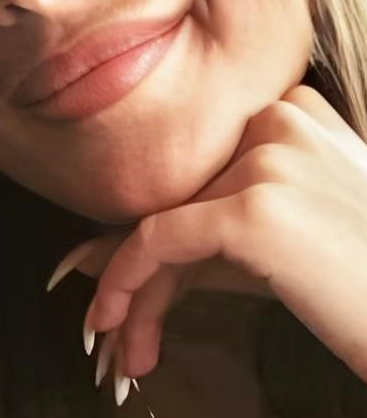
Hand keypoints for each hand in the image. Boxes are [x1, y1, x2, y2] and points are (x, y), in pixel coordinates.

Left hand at [47, 85, 366, 397]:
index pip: (206, 168)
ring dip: (139, 290)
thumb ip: (219, 219)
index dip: (167, 225)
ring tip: (126, 344)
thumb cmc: (361, 280)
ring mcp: (268, 160)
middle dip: (147, 264)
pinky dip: (127, 279)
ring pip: (167, 220)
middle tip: (122, 321)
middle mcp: (280, 119)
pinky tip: (117, 317)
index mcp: (296, 109)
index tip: (135, 273)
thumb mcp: (296, 224)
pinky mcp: (254, 209)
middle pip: (185, 194)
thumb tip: (112, 245)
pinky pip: (159, 239)